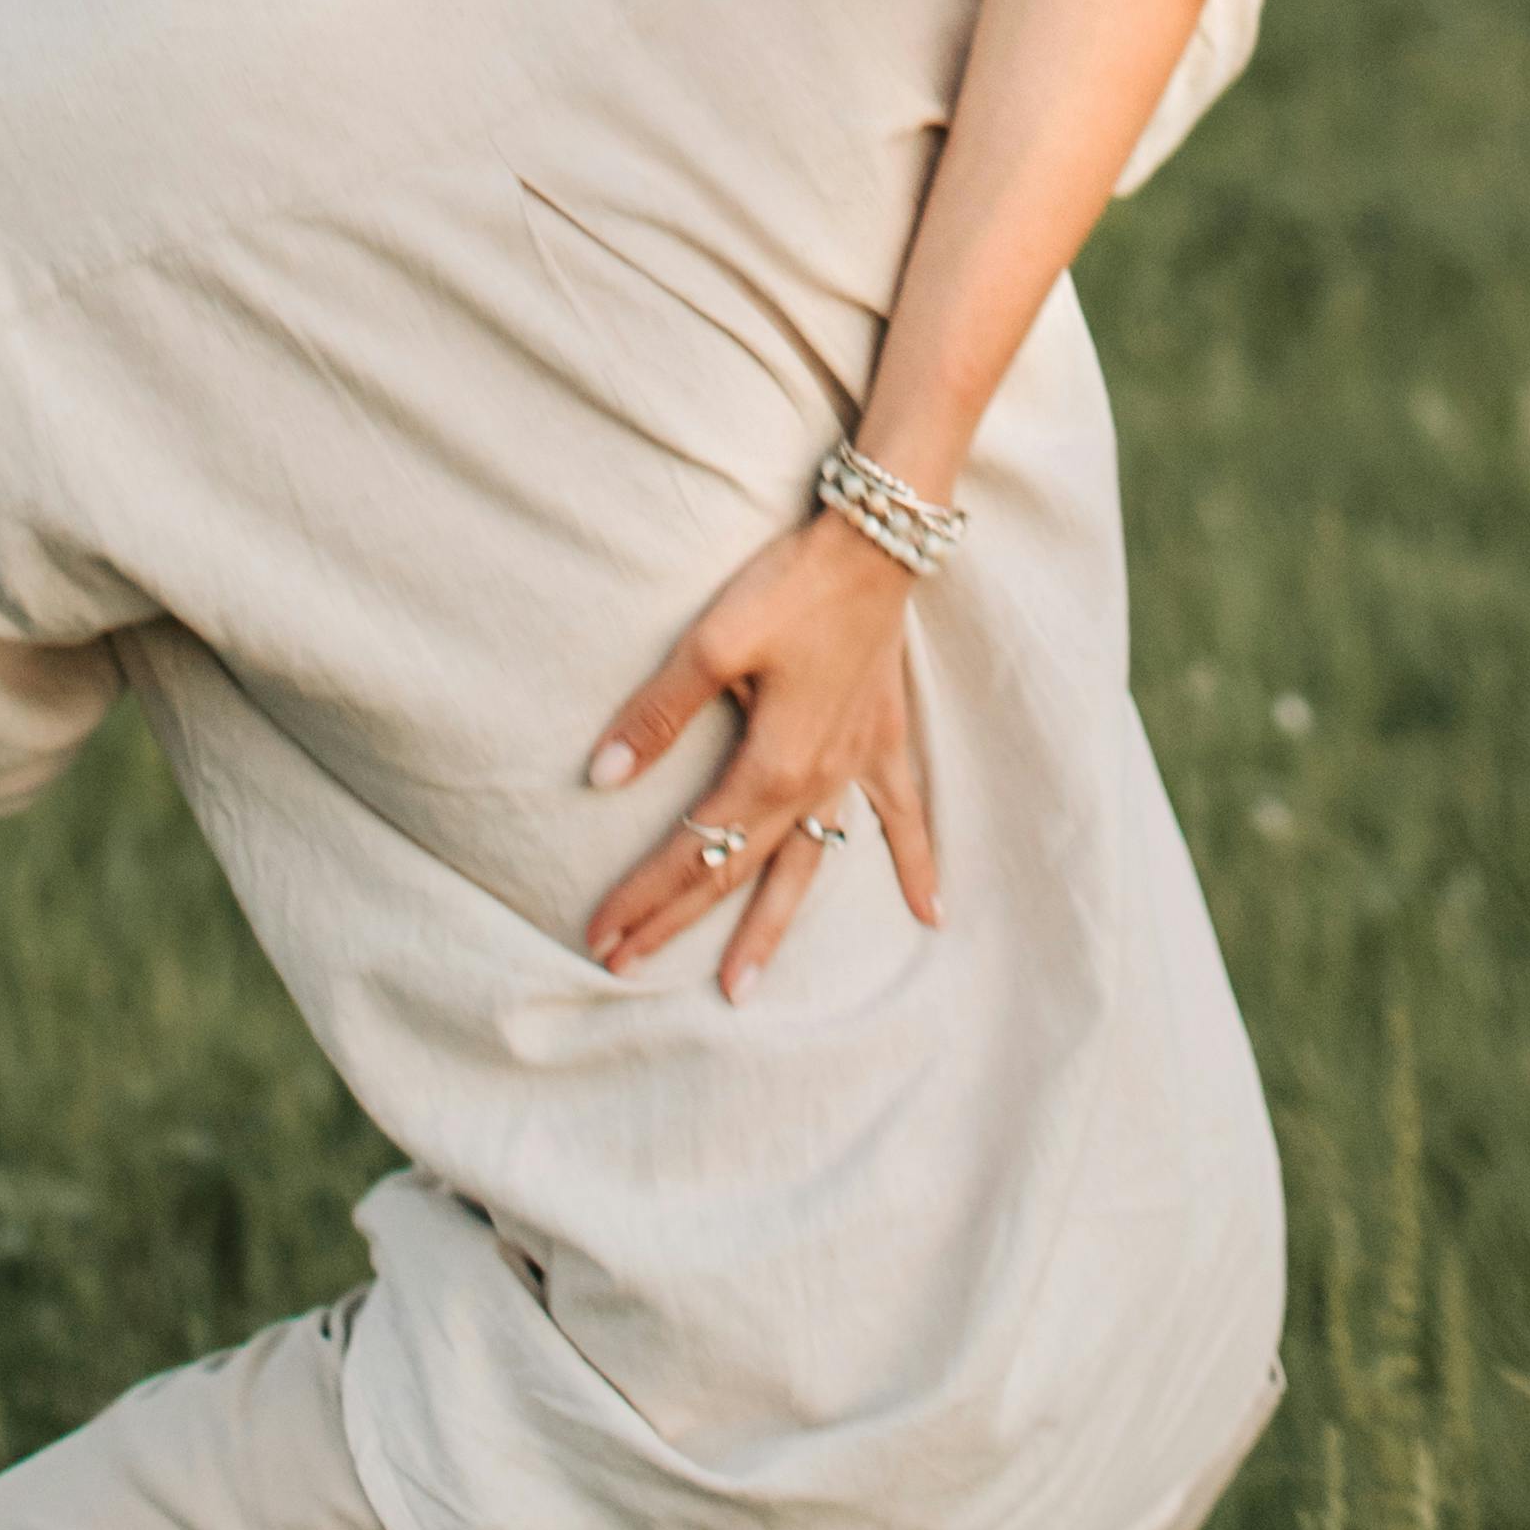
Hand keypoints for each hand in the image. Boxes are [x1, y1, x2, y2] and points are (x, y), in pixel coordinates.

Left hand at [582, 509, 941, 1002]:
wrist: (875, 544)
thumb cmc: (790, 587)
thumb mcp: (711, 642)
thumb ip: (660, 714)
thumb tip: (605, 776)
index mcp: (768, 767)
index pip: (691, 849)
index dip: (643, 894)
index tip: (600, 935)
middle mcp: (814, 783)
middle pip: (735, 869)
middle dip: (678, 921)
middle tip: (626, 968)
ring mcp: (854, 767)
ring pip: (807, 866)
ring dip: (772, 926)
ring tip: (741, 985)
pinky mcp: (883, 741)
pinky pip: (902, 815)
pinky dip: (916, 861)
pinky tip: (929, 912)